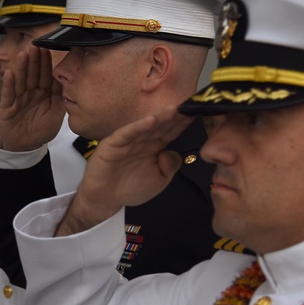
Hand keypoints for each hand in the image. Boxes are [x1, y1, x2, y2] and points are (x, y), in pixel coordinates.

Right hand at [0, 45, 64, 151]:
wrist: (25, 147)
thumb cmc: (41, 130)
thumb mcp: (56, 114)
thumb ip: (60, 98)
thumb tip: (64, 80)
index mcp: (43, 93)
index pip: (45, 76)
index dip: (45, 63)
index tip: (46, 50)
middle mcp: (30, 93)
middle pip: (32, 75)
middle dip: (34, 61)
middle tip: (35, 47)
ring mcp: (18, 99)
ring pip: (20, 81)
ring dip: (22, 68)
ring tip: (23, 55)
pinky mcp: (6, 107)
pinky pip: (7, 94)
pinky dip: (8, 84)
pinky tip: (9, 73)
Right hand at [57, 105, 192, 235]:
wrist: (105, 199)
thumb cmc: (131, 188)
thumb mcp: (159, 180)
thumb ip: (169, 167)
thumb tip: (174, 153)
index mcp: (155, 146)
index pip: (171, 131)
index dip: (183, 123)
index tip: (197, 114)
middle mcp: (143, 139)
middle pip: (162, 125)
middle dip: (175, 116)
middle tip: (190, 105)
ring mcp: (129, 140)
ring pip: (147, 126)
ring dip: (160, 117)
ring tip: (174, 109)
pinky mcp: (114, 143)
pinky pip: (127, 133)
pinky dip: (138, 126)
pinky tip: (150, 120)